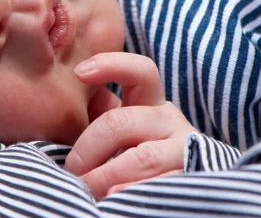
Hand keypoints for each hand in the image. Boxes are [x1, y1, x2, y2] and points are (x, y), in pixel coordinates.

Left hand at [64, 52, 196, 198]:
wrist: (169, 195)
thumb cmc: (129, 156)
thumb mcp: (115, 130)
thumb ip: (98, 112)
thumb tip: (71, 86)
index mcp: (151, 104)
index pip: (140, 71)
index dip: (110, 64)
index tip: (79, 72)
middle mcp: (171, 123)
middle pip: (122, 121)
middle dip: (89, 147)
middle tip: (72, 169)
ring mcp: (184, 153)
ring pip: (142, 158)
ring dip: (105, 175)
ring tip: (85, 187)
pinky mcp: (190, 182)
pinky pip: (159, 186)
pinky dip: (130, 192)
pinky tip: (114, 196)